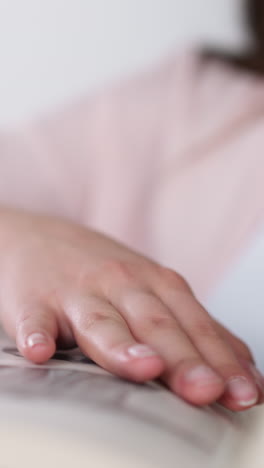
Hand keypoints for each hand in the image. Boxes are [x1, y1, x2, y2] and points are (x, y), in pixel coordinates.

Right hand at [0, 207, 261, 410]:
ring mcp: (76, 293)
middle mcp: (121, 285)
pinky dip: (38, 335)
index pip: (195, 324)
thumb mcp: (152, 290)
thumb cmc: (103, 273)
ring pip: (102, 321)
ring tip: (144, 367)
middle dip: (183, 359)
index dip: (221, 360)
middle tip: (207, 390)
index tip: (245, 394)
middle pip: (155, 325)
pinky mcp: (34, 301)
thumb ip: (194, 328)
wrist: (39, 237)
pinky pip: (35, 321)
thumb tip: (242, 368)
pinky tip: (42, 352)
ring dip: (122, 345)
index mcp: (154, 285)